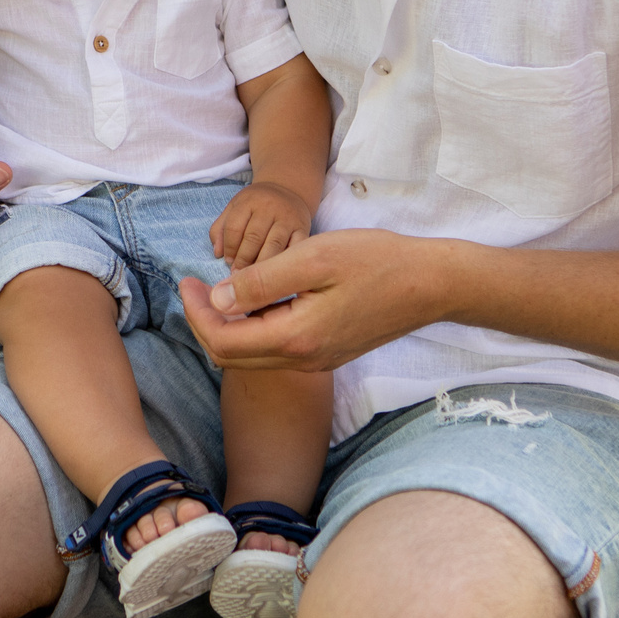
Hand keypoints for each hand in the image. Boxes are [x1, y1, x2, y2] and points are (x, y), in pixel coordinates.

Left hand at [177, 228, 457, 373]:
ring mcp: (318, 360)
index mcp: (297, 337)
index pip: (224, 342)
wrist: (432, 284)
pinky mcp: (328, 352)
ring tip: (218, 289)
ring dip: (228, 327)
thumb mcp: (314, 258)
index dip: (196, 314)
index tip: (186, 281)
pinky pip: (276, 350)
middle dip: (205, 323)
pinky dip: (254, 329)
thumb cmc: (377, 262)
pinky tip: (255, 299)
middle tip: (193, 286)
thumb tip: (218, 298)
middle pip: (232, 357)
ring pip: (254, 356)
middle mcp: (304, 359)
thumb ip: (262, 281)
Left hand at [209, 181, 313, 268]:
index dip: (229, 248)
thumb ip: (221, 229)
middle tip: (238, 276)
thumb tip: (218, 254)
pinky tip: (278, 275)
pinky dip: (286, 264)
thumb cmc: (256, 205)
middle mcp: (269, 207)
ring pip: (274, 245)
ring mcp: (288, 218)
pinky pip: (296, 249)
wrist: (288, 191)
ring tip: (254, 280)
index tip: (228, 262)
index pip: (234, 228)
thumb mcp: (235, 208)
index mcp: (249, 201)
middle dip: (243, 260)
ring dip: (262, 265)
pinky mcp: (303, 229)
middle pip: (253, 237)